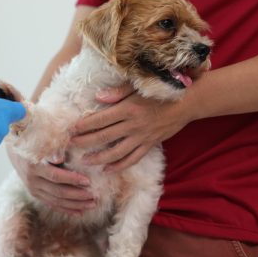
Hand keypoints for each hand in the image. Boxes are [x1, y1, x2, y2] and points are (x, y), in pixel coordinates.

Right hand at [8, 147, 94, 215]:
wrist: (16, 153)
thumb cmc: (35, 144)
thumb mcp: (41, 143)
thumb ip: (52, 150)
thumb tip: (60, 157)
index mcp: (34, 166)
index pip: (56, 176)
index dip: (72, 179)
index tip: (88, 181)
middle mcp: (32, 180)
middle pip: (58, 192)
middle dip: (78, 195)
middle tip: (95, 196)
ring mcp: (33, 190)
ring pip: (56, 201)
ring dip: (75, 204)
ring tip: (91, 204)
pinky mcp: (36, 195)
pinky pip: (52, 204)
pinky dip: (66, 209)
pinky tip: (80, 212)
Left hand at [70, 83, 190, 170]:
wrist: (187, 102)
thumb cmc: (160, 91)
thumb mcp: (138, 87)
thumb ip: (117, 93)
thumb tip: (98, 97)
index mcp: (127, 108)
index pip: (100, 119)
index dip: (84, 125)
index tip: (71, 129)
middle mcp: (133, 125)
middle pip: (103, 136)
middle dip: (84, 142)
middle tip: (70, 146)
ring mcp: (141, 137)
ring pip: (116, 152)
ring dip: (99, 158)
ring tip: (85, 161)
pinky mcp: (150, 145)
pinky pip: (132, 159)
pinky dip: (119, 166)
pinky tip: (107, 170)